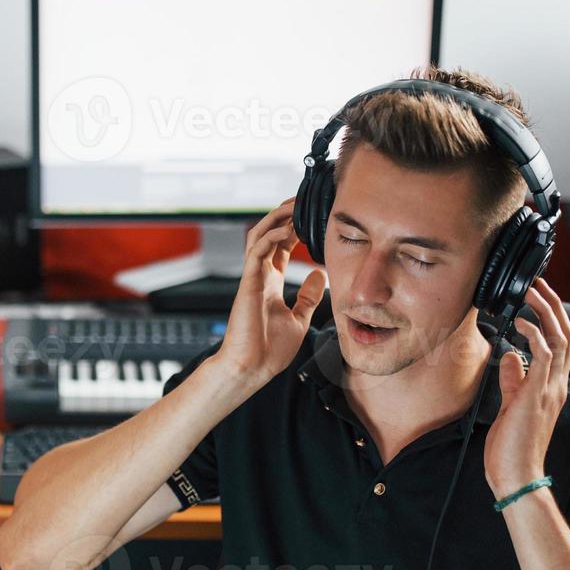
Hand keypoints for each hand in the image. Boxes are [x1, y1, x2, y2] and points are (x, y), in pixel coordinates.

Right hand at [213, 199, 327, 387]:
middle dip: (284, 214)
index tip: (310, 216)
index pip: (280, 246)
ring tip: (294, 205)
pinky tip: (287, 229)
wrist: (252, 369)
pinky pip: (256, 252)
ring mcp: (252, 278)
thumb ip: (309, 297)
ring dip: (276, 218)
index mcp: (270, 284)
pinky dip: (270, 237)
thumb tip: (321, 275)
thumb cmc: (269, 351)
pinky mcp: (248, 284)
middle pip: (268, 234)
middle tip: (302, 200)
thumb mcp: (299, 319)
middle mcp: (260, 276)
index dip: (293, 228)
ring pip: (259, 236)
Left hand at [484, 277, 569, 496]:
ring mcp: (550, 388)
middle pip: (566, 334)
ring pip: (560, 338)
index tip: (536, 299)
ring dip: (545, 312)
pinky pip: (545, 354)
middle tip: (538, 284)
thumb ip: (513, 379)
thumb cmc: (512, 446)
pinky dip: (535, 334)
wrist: (517, 475)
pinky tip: (521, 323)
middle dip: (553, 305)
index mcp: (551, 387)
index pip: (560, 344)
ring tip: (530, 292)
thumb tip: (509, 355)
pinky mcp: (538, 393)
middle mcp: (556, 384)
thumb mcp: (510, 404)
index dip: (551, 318)